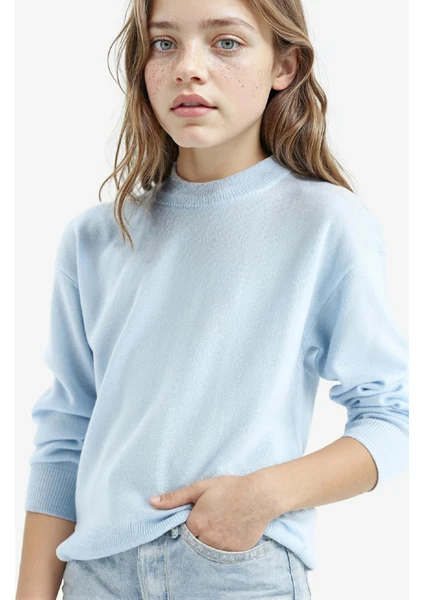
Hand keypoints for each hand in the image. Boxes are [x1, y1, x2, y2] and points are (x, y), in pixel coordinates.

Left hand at [149, 473, 274, 551]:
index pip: (183, 531)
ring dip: (212, 540)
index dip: (190, 523)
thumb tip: (152, 502)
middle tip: (211, 519)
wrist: (260, 496)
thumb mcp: (201, 487)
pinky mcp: (236, 552)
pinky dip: (226, 544)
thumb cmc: (230, 488)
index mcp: (196, 524)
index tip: (198, 515)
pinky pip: (225, 553)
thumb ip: (175, 497)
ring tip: (222, 523)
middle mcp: (207, 539)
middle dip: (199, 533)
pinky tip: (232, 529)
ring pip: (209, 549)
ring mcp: (222, 548)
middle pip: (195, 542)